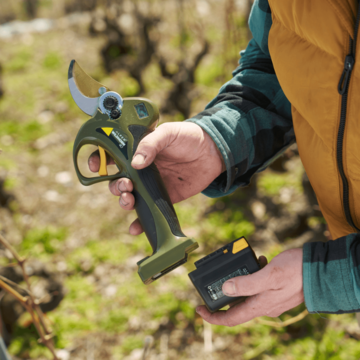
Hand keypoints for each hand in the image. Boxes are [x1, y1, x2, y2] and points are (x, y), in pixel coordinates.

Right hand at [88, 122, 224, 234]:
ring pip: (129, 197)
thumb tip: (134, 164)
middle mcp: (141, 168)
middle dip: (116, 186)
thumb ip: (151, 144)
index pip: (112, 155)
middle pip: (118, 180)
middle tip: (126, 186)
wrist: (213, 153)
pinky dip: (139, 222)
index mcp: (138, 150)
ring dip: (124, 202)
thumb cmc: (189, 137)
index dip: (100, 160)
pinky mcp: (163, 198)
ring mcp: (151, 184)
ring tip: (130, 200)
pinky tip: (135, 228)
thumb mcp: (169, 133)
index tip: (96, 167)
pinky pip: (148, 212)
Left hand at [196, 248, 303, 326]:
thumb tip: (225, 289)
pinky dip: (252, 276)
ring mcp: (271, 298)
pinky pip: (258, 286)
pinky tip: (257, 262)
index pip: (231, 318)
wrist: (321, 270)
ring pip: (247, 295)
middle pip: (237, 307)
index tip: (199, 309)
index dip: (213, 317)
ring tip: (236, 266)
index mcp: (260, 305)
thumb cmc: (296, 271)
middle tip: (212, 284)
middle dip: (223, 297)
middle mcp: (265, 305)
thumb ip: (247, 284)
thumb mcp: (269, 275)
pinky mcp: (277, 290)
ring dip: (239, 283)